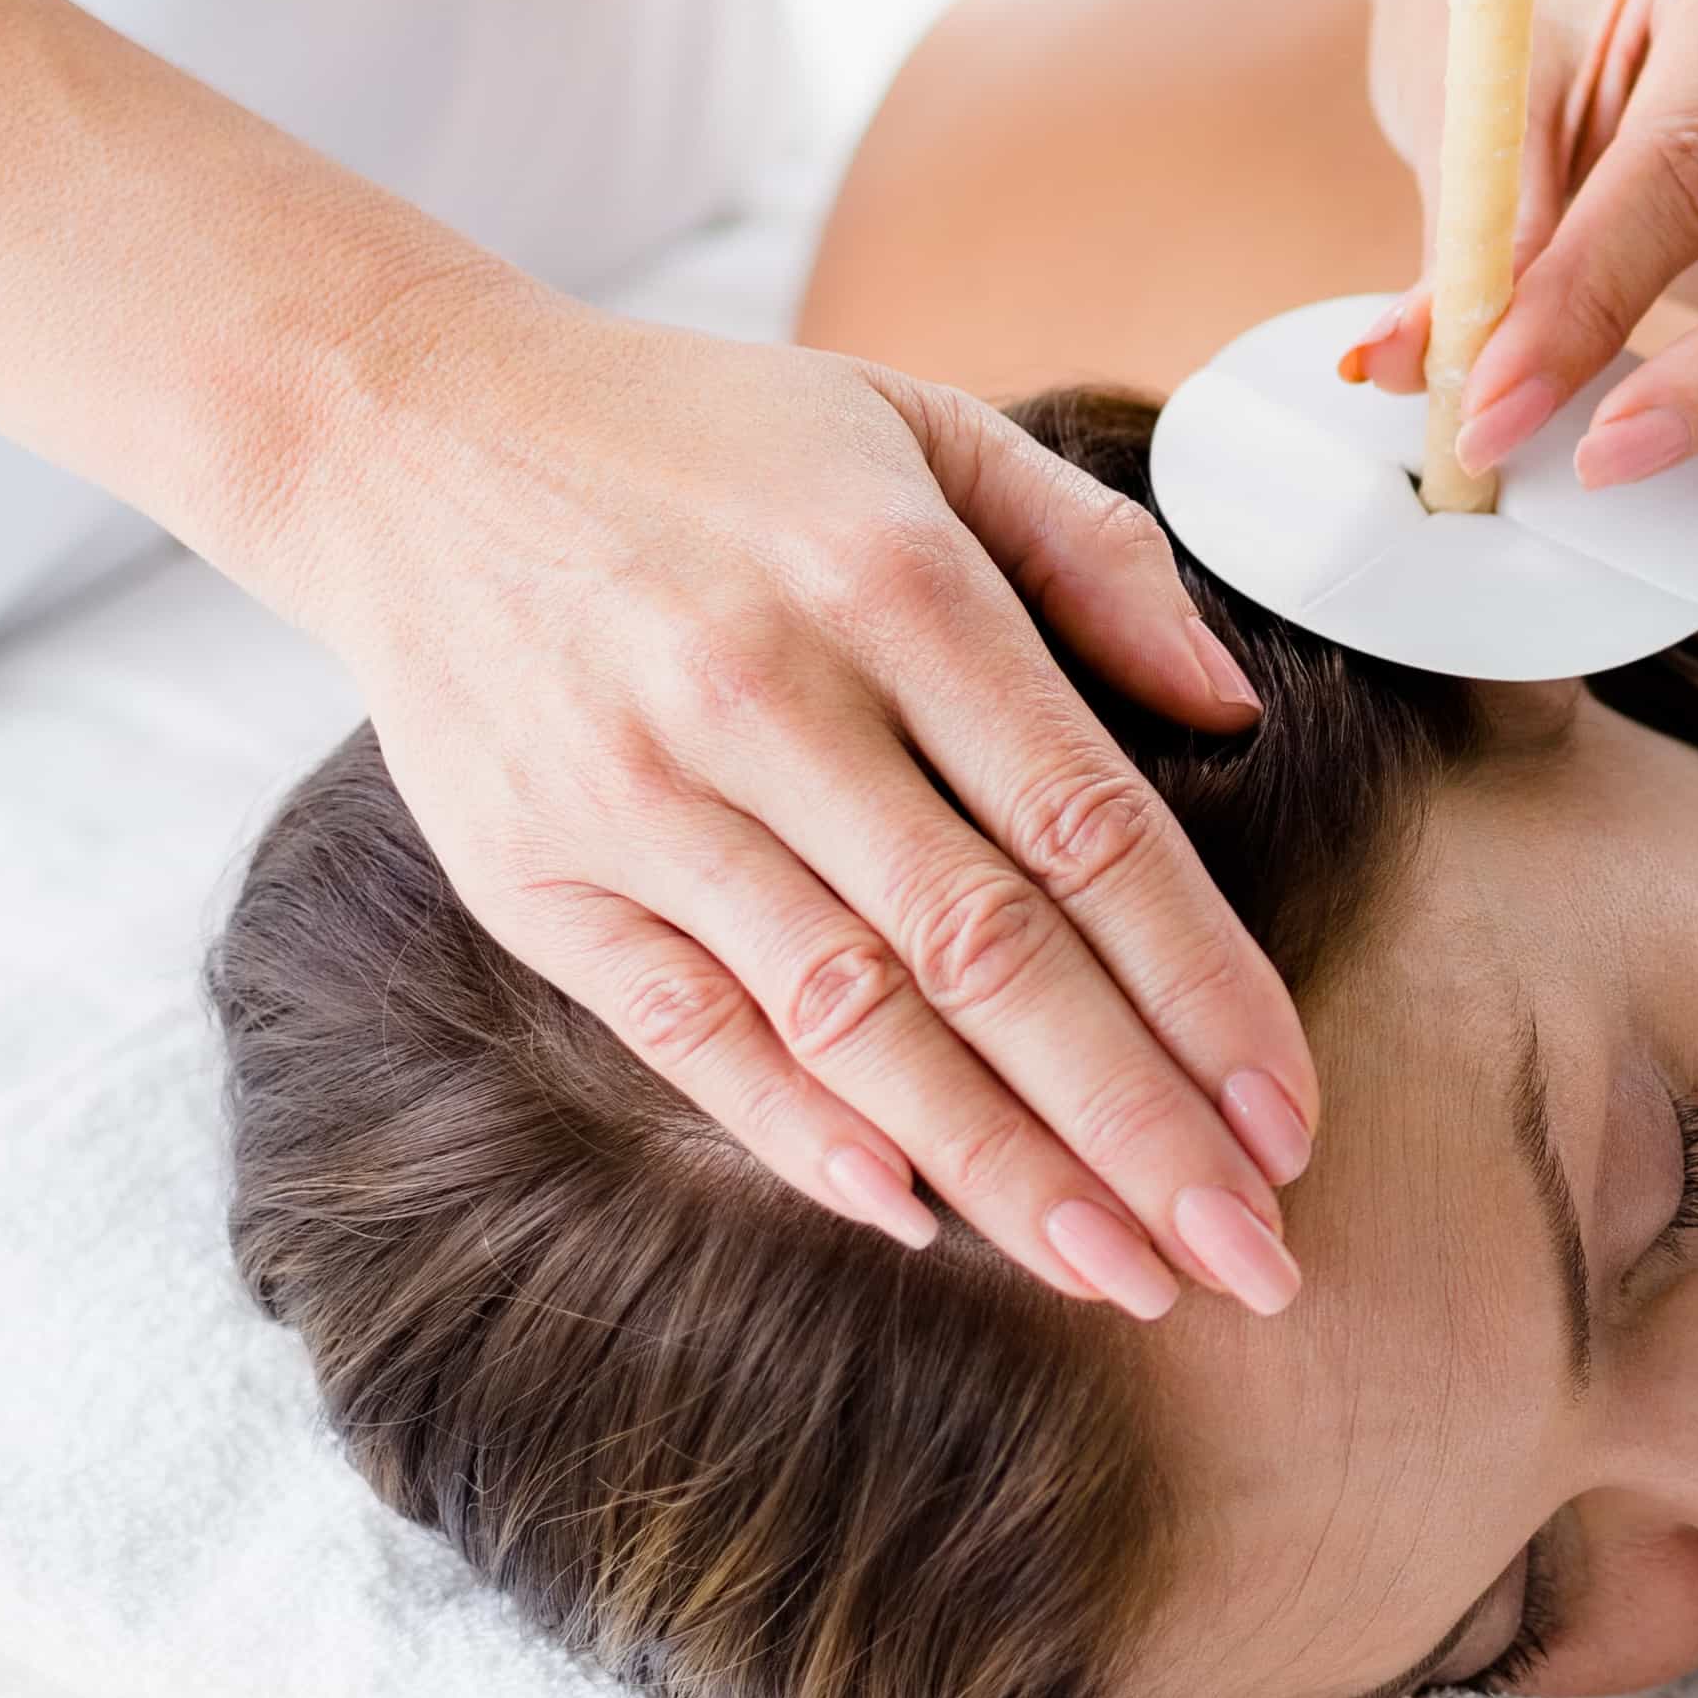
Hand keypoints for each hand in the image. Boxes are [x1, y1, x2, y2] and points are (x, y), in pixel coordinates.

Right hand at [248, 268, 1315, 1317]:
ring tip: (1121, 1269)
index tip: (1289, 1113)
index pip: (1092, 828)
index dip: (1205, 987)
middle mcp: (775, 698)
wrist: (407, 433)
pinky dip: (800, 1133)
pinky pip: (689, 1031)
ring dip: (998, 1167)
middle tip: (1247, 1254)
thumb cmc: (704, 439)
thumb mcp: (920, 428)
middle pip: (992, 954)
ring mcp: (644, 796)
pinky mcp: (536, 875)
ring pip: (854, 1019)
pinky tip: (917, 1215)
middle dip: (1136, 1125)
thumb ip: (1091, 555)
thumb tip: (1232, 710)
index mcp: (897, 584)